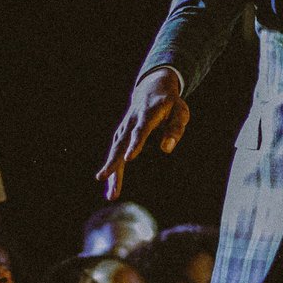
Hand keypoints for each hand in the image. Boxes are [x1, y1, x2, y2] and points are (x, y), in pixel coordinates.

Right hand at [96, 68, 189, 199]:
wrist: (152, 87)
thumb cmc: (170, 103)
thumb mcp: (179, 112)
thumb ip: (175, 129)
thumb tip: (166, 149)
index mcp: (148, 114)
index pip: (140, 130)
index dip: (134, 144)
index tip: (128, 159)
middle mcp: (131, 122)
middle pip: (120, 143)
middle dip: (112, 162)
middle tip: (103, 178)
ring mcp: (124, 128)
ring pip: (115, 151)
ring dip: (112, 171)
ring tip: (111, 195)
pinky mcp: (121, 134)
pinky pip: (116, 153)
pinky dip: (113, 169)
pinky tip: (112, 187)